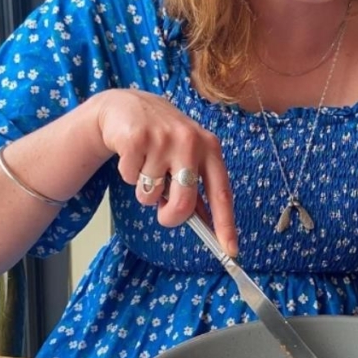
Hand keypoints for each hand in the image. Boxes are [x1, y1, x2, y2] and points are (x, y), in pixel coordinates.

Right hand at [91, 90, 237, 255]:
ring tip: (146, 166)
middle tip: (163, 212)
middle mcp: (190, 142)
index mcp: (210, 148)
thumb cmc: (163, 139)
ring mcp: (163, 139)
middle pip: (183, 203)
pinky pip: (130, 178)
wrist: (128, 105)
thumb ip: (196, 188)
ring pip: (151, 194)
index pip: (222, 194)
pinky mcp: (136, 138)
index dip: (226, 225)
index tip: (230, 251)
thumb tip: (207, 227)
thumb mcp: (187, 157)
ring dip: (145, 189)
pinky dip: (128, 174)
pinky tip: (133, 154)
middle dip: (170, 216)